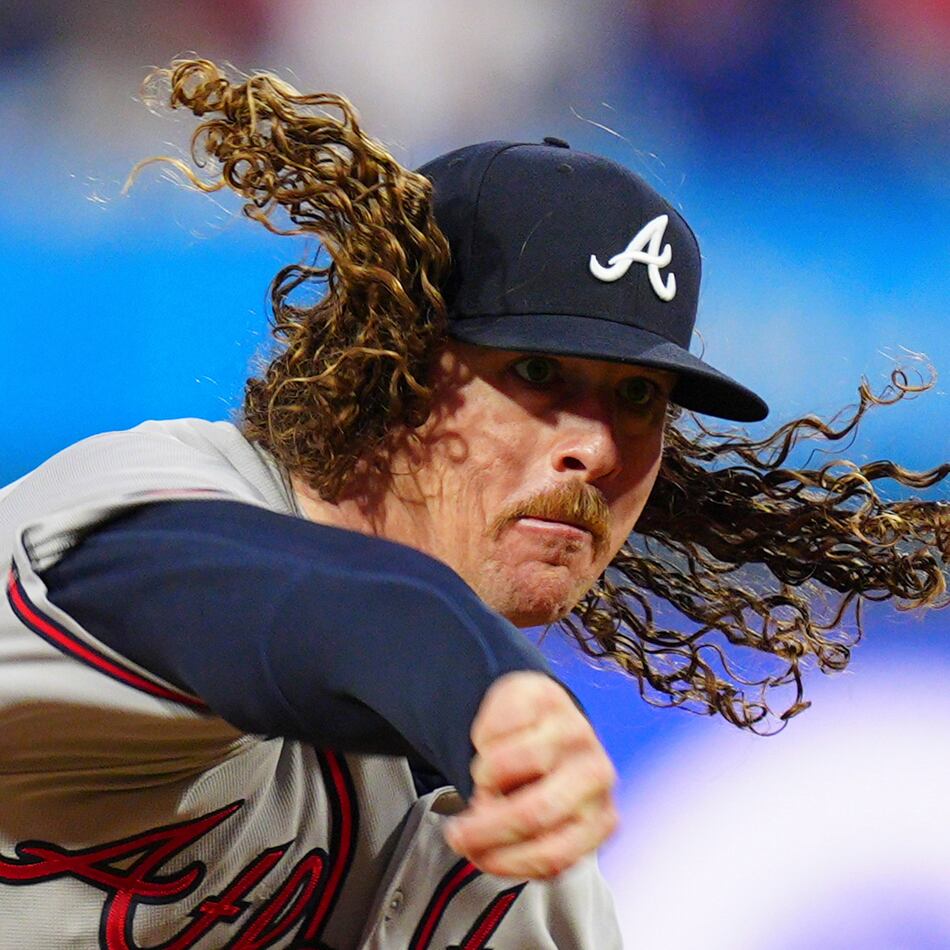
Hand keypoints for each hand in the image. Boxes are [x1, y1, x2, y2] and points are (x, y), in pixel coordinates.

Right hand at [443, 671, 618, 879]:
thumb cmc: (542, 780)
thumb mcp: (541, 825)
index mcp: (600, 819)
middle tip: (457, 831)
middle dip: (484, 827)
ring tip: (485, 778)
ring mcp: (574, 730)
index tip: (473, 856)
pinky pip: (498, 726)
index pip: (552, 855)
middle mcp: (596, 774)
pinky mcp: (547, 697)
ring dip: (484, 777)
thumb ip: (518, 843)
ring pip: (510, 765)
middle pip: (533, 812)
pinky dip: (482, 739)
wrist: (547, 722)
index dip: (504, 860)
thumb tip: (479, 842)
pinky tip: (492, 743)